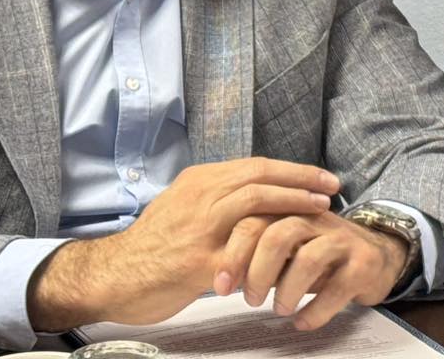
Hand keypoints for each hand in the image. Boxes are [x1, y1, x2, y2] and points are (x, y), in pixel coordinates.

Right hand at [28, 158, 339, 329]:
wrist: (112, 276)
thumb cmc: (151, 246)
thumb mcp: (181, 207)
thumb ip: (216, 199)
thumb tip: (255, 195)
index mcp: (198, 182)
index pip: (254, 166)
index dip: (292, 170)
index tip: (320, 177)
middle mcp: (200, 197)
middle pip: (259, 176)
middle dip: (301, 179)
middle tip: (332, 187)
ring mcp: (199, 228)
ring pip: (254, 201)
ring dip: (293, 204)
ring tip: (321, 211)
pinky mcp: (198, 261)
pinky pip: (244, 250)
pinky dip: (272, 248)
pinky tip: (295, 254)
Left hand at [213, 211, 409, 330]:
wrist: (376, 255)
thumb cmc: (320, 253)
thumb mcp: (287, 246)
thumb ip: (257, 248)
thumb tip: (217, 272)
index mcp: (290, 209)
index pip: (254, 221)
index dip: (233, 254)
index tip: (220, 285)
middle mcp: (315, 219)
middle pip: (278, 235)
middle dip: (258, 272)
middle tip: (249, 299)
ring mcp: (341, 240)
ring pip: (308, 259)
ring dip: (286, 291)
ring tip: (278, 310)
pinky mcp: (363, 264)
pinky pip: (336, 288)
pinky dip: (315, 311)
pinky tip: (302, 321)